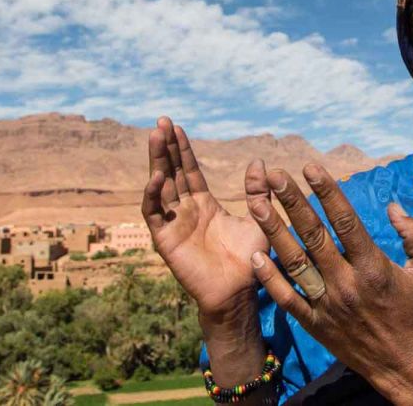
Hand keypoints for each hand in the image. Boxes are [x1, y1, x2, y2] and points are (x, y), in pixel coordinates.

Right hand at [141, 117, 269, 314]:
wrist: (240, 292)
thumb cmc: (251, 260)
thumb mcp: (259, 219)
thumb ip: (257, 192)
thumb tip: (259, 163)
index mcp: (204, 206)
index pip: (189, 171)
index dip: (182, 150)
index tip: (176, 126)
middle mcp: (185, 212)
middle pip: (172, 173)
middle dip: (166, 148)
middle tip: (161, 121)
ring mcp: (173, 225)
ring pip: (160, 187)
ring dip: (157, 162)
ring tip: (156, 136)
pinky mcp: (165, 240)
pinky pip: (154, 214)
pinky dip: (153, 195)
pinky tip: (157, 176)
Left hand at [246, 163, 412, 403]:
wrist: (406, 366)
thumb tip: (394, 206)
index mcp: (373, 267)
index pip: (345, 221)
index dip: (327, 192)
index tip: (311, 167)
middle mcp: (345, 283)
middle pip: (313, 235)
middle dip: (292, 202)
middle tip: (274, 176)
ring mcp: (326, 305)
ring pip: (294, 262)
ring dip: (274, 231)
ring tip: (256, 204)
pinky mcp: (314, 324)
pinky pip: (286, 298)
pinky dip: (269, 277)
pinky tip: (255, 255)